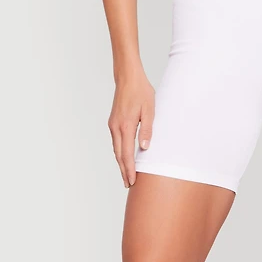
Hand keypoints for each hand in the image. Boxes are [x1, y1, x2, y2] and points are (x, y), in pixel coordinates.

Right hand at [108, 72, 154, 188]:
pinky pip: (116, 142)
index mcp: (125, 126)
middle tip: (129, 185)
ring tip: (127, 174)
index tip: (132, 181)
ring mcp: (113, 125)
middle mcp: (116, 127)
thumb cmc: (141, 91)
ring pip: (116, 149)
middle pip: (119, 155)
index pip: (127, 154)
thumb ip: (147, 129)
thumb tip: (144, 148)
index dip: (130, 169)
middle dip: (124, 171)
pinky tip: (124, 157)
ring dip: (121, 163)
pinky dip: (119, 152)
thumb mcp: (149, 110)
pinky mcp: (113, 122)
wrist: (127, 77)